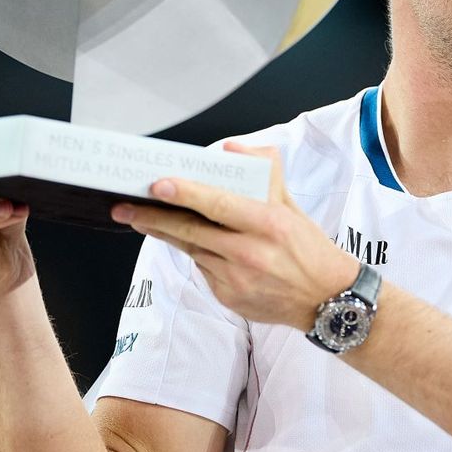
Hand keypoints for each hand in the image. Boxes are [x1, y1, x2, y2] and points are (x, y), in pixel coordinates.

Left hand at [110, 141, 357, 328]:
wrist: (328, 301)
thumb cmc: (310, 249)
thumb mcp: (293, 207)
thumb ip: (263, 175)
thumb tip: (231, 150)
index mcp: (269, 224)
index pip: (219, 205)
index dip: (185, 194)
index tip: (157, 185)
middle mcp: (250, 254)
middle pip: (192, 232)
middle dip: (153, 217)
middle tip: (124, 206)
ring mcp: (237, 279)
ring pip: (191, 250)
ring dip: (164, 234)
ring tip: (139, 218)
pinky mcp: (229, 298)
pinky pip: (202, 269)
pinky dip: (194, 253)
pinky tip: (186, 242)